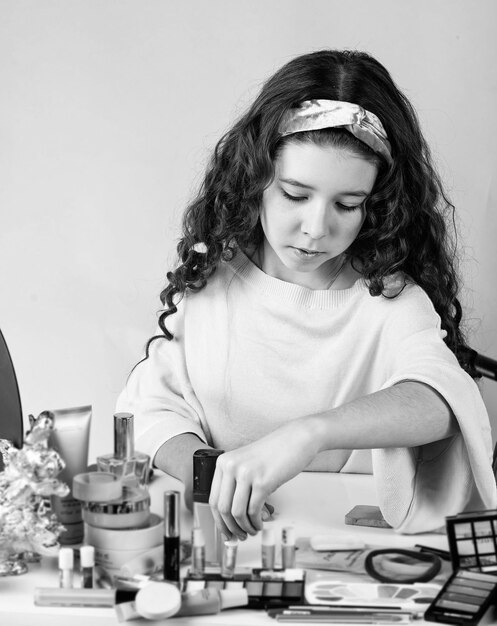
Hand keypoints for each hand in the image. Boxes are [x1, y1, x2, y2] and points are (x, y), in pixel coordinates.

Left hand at [209, 417, 319, 539]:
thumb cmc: (275, 452)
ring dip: (245, 527)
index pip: (213, 498)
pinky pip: (254, 511)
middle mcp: (231, 466)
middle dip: (230, 527)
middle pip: (222, 508)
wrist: (296, 439)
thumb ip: (237, 486)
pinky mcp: (262, 482)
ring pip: (237, 512)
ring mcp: (246, 474)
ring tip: (252, 530)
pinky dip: (256, 522)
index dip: (219, 520)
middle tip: (238, 536)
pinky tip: (261, 523)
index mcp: (224, 462)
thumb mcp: (247, 464)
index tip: (225, 530)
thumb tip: (233, 517)